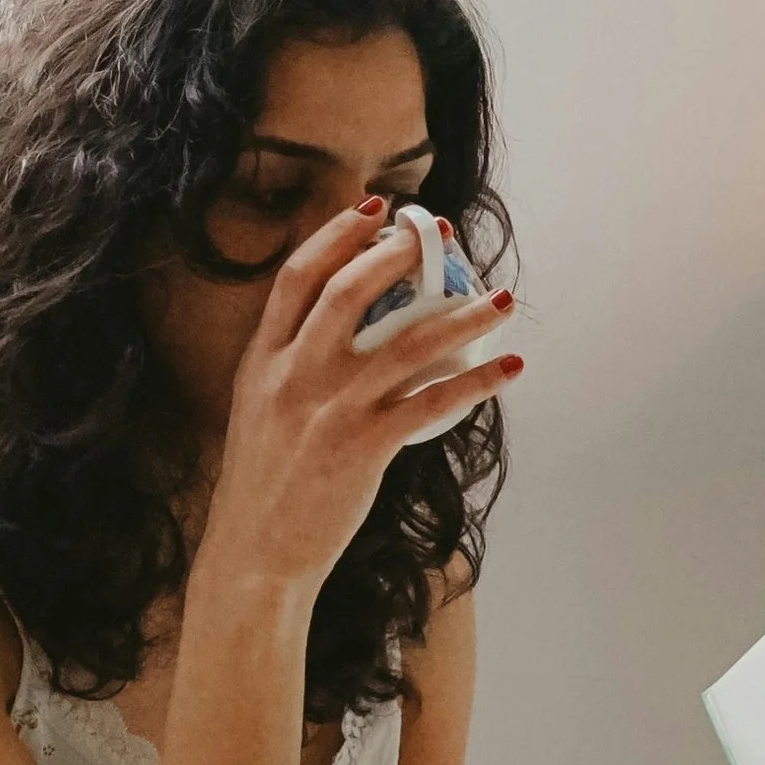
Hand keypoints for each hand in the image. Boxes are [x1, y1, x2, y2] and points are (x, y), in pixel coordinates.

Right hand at [201, 198, 518, 604]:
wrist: (255, 554)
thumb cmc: (264, 484)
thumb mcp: (259, 409)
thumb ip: (292, 364)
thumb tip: (347, 328)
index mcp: (262, 361)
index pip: (297, 278)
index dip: (337, 236)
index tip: (375, 210)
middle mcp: (293, 375)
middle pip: (349, 292)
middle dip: (399, 255)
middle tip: (443, 235)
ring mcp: (329, 410)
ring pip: (407, 343)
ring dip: (462, 316)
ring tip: (501, 299)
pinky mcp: (363, 447)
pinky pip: (432, 403)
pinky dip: (476, 383)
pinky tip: (508, 369)